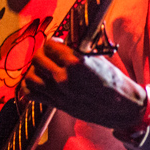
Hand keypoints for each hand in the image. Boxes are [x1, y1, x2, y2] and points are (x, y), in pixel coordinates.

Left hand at [24, 37, 148, 131]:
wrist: (121, 106)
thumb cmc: (113, 80)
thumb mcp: (98, 58)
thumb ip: (77, 50)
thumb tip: (63, 42)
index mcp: (76, 62)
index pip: (50, 45)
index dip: (52, 43)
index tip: (56, 44)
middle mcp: (64, 77)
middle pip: (38, 59)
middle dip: (42, 53)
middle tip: (49, 54)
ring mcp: (59, 92)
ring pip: (30, 76)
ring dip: (34, 69)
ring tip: (43, 68)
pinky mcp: (57, 104)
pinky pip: (31, 94)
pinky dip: (29, 87)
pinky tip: (38, 82)